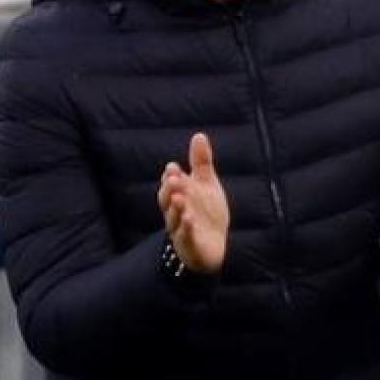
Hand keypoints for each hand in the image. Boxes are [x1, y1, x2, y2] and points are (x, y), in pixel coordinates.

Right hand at [157, 132, 230, 272]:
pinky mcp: (189, 244)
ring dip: (176, 208)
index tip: (173, 167)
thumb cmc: (206, 212)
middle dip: (170, 189)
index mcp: (178, 196)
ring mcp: (181, 229)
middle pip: (167, 201)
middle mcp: (176, 213)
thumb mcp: (206, 184)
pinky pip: (186, 236)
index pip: (170, 185)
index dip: (171, 177)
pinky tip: (189, 219)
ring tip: (180, 198)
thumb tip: (199, 135)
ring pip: (174, 219)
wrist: (213, 245)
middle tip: (174, 179)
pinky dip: (186, 228)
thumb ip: (201, 162)